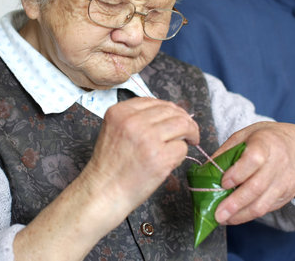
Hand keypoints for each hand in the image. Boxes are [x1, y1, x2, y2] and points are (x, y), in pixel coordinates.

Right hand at [14, 97, 199, 260]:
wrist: (103, 192)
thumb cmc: (110, 166)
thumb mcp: (114, 130)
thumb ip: (136, 119)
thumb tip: (169, 114)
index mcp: (119, 112)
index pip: (153, 101)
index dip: (169, 108)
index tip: (176, 116)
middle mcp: (133, 121)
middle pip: (171, 110)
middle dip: (184, 119)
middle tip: (190, 130)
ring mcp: (147, 139)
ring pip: (182, 125)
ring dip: (190, 132)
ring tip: (191, 140)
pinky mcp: (160, 157)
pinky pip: (182, 147)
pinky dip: (182, 153)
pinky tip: (174, 159)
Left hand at [213, 122, 294, 224]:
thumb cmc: (266, 139)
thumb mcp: (245, 135)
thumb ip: (226, 151)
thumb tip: (206, 170)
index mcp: (266, 143)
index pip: (254, 160)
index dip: (238, 173)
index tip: (223, 182)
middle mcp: (279, 163)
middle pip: (257, 187)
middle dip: (235, 203)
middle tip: (217, 214)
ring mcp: (285, 182)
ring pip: (262, 204)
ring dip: (240, 215)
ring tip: (223, 219)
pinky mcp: (286, 195)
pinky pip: (266, 209)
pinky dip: (248, 215)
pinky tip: (235, 216)